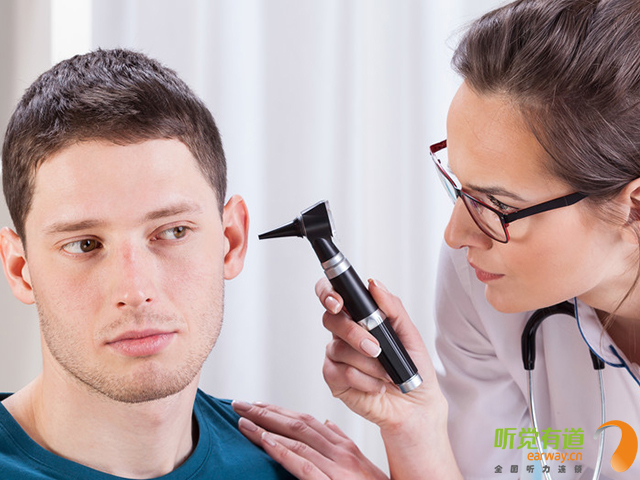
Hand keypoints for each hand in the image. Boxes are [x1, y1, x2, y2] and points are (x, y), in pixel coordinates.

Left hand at [232, 400, 388, 479]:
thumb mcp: (362, 466)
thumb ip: (343, 444)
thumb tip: (326, 424)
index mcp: (346, 447)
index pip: (308, 421)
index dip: (280, 411)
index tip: (258, 404)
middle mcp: (342, 453)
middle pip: (298, 424)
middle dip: (266, 412)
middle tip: (240, 404)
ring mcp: (339, 469)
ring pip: (298, 439)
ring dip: (266, 427)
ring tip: (243, 419)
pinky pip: (304, 466)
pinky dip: (283, 452)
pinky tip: (265, 442)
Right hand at [317, 278, 462, 479]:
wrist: (415, 406)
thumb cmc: (413, 369)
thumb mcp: (410, 334)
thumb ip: (392, 307)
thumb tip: (374, 285)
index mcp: (359, 317)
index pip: (333, 295)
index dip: (328, 293)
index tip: (338, 302)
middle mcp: (344, 334)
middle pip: (331, 320)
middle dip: (353, 333)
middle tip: (375, 348)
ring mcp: (337, 356)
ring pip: (338, 349)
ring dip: (368, 363)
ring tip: (386, 374)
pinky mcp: (334, 378)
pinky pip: (340, 372)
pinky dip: (363, 380)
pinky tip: (376, 385)